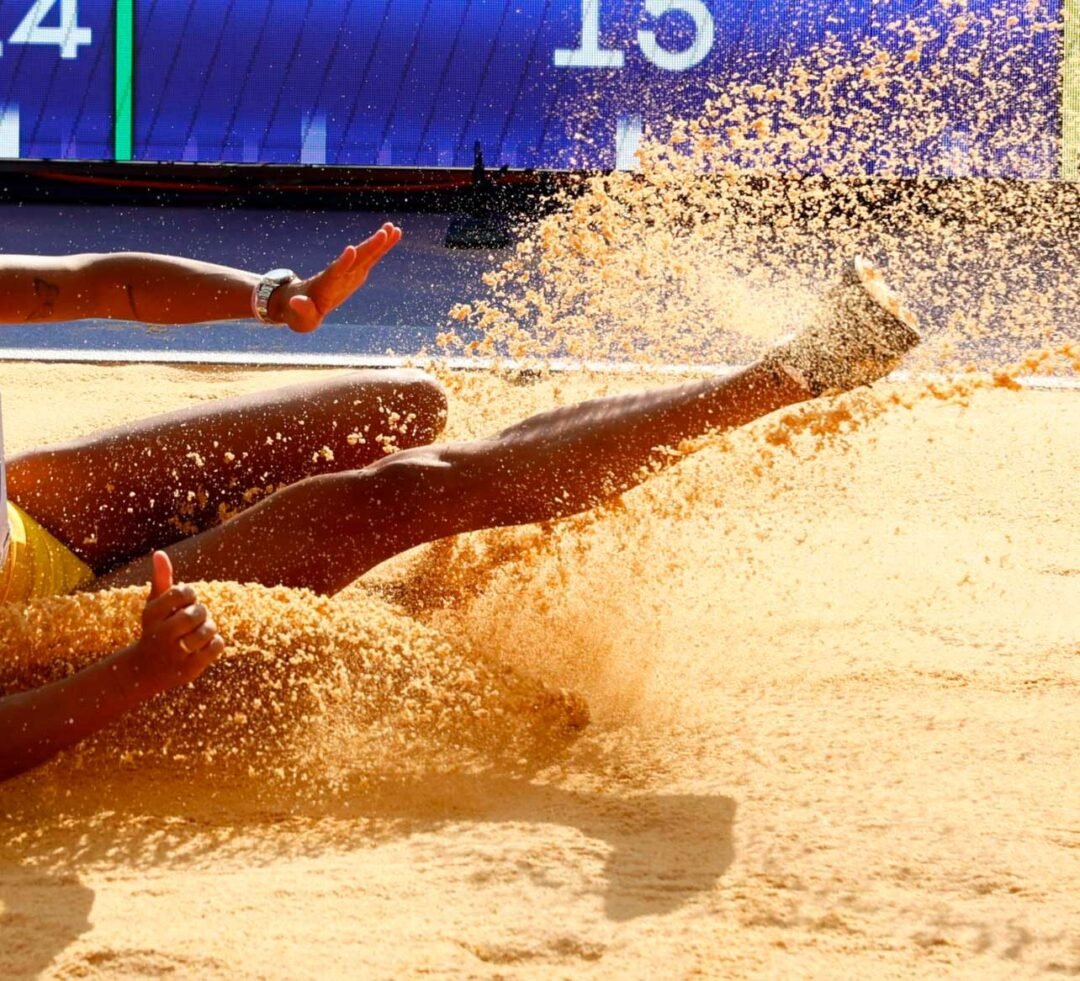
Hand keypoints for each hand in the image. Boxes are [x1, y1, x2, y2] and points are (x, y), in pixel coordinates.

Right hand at [130, 552, 224, 693]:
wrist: (146, 669)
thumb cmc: (156, 628)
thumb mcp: (155, 605)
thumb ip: (161, 579)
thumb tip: (160, 553)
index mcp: (152, 615)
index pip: (182, 592)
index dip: (189, 595)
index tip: (184, 602)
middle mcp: (160, 635)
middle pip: (196, 613)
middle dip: (201, 612)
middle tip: (195, 618)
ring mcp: (175, 654)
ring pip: (208, 630)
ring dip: (209, 628)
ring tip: (199, 632)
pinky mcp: (189, 669)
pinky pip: (216, 646)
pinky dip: (215, 643)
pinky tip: (203, 646)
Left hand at [271, 222, 402, 333]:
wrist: (300, 303)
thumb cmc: (301, 313)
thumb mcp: (301, 317)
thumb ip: (302, 309)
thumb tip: (296, 302)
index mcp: (326, 284)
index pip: (336, 271)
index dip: (343, 262)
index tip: (351, 249)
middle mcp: (339, 274)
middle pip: (356, 259)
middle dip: (369, 247)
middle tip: (383, 232)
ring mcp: (348, 273)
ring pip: (366, 255)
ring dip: (379, 242)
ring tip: (393, 228)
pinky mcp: (356, 273)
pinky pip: (371, 259)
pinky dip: (381, 249)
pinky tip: (393, 236)